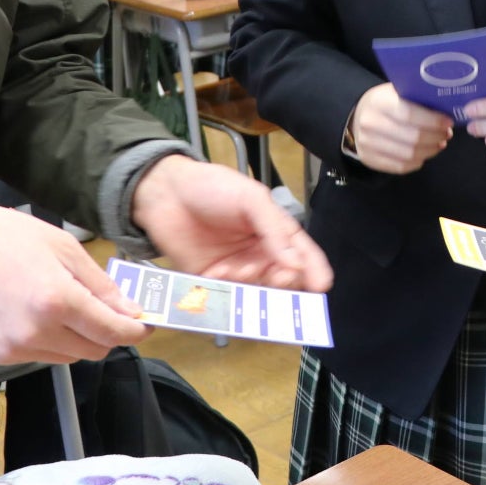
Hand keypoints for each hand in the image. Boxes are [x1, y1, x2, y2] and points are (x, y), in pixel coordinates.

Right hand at [0, 194, 147, 363]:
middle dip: (108, 333)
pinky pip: (40, 355)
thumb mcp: (61, 246)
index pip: (112, 332)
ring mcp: (14, 348)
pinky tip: (37, 312)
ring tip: (65, 304)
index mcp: (55, 300)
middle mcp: (36, 332)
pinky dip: (50, 340)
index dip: (134, 330)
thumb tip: (128, 310)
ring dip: (79, 337)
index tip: (143, 324)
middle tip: (107, 309)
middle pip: (94, 350)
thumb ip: (99, 284)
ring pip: (69, 356)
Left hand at [131, 154, 332, 290]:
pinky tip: (216, 274)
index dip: (314, 271)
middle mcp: (259, 256)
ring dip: (251, 286)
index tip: (321, 286)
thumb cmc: (212, 187)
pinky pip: (224, 297)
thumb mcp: (250, 198)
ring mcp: (235, 271)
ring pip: (255, 292)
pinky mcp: (209, 283)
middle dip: (282, 282)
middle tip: (276, 276)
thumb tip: (297, 263)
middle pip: (283, 280)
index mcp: (275, 233)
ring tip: (236, 270)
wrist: (164, 191)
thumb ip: (274, 229)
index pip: (302, 255)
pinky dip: (225, 291)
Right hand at [347, 83, 452, 174]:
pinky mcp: (369, 159)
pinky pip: (401, 167)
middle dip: (436, 137)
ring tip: (439, 143)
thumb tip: (446, 113)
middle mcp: (370, 123)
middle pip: (413, 138)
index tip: (448, 122)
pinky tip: (424, 153)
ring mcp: (367, 143)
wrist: (358, 115)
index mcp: (379, 101)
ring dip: (430, 151)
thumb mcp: (397, 91)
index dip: (433, 121)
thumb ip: (417, 98)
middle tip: (446, 134)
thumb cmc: (385, 102)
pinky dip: (418, 162)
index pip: (410, 114)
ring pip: (409, 155)